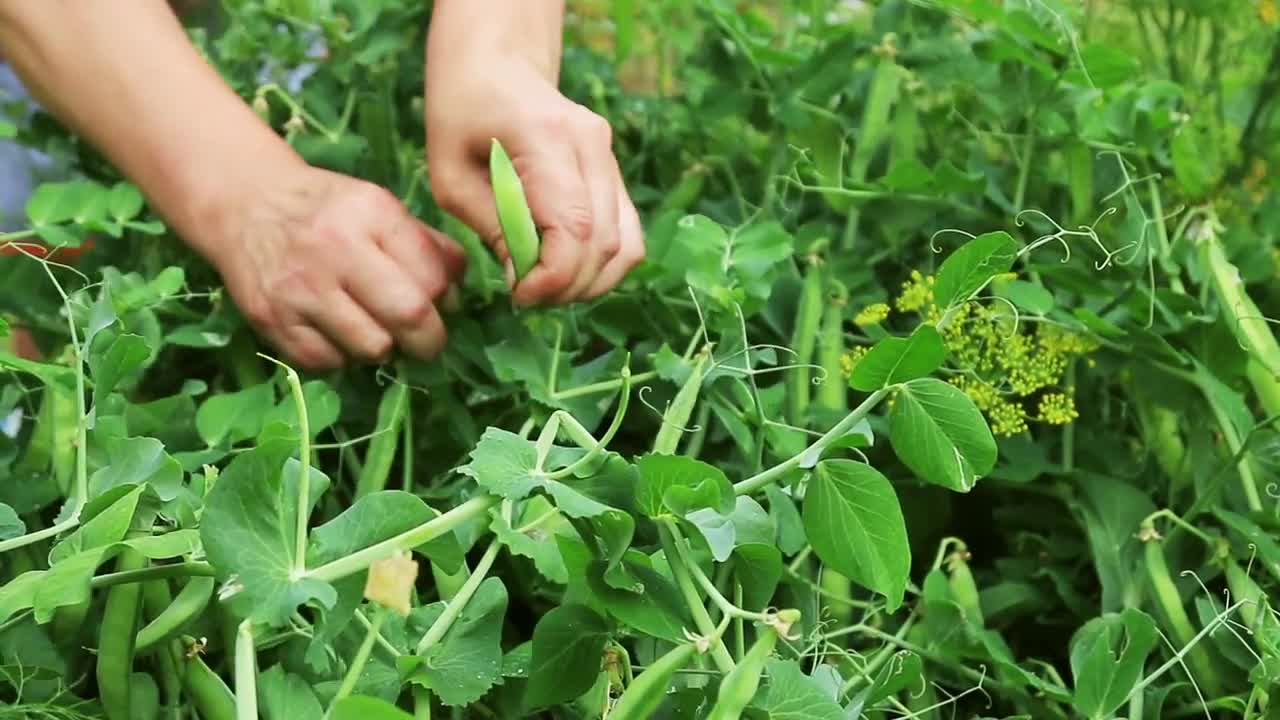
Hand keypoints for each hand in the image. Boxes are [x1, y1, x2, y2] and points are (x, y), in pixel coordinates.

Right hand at [192, 163, 465, 370]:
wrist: (246, 205)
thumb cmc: (328, 209)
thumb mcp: (380, 207)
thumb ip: (426, 245)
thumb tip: (457, 290)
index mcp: (370, 213)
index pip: (431, 278)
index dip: (446, 301)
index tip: (442, 306)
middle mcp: (334, 249)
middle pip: (407, 317)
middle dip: (428, 340)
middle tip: (425, 340)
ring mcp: (300, 289)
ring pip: (371, 348)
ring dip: (383, 347)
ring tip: (373, 327)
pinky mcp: (272, 321)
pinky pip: (329, 362)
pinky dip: (341, 355)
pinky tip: (336, 331)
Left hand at [424, 5, 643, 305]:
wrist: (496, 67)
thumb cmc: (462, 116)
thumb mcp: (451, 176)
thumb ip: (492, 228)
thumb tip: (526, 281)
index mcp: (548, 138)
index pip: (575, 228)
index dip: (553, 277)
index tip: (518, 293)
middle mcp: (593, 146)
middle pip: (604, 243)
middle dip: (566, 286)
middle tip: (524, 294)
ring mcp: (611, 158)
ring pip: (626, 246)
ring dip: (588, 283)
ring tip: (545, 286)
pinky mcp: (615, 175)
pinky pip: (628, 236)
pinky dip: (603, 267)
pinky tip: (566, 272)